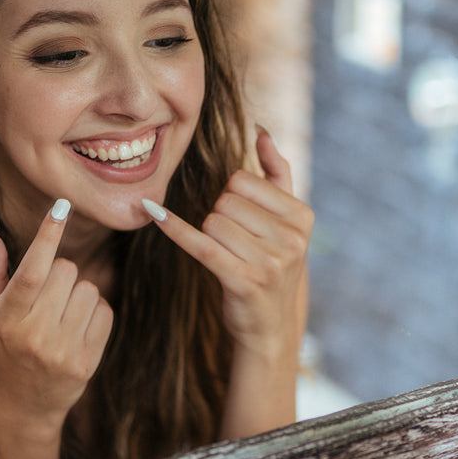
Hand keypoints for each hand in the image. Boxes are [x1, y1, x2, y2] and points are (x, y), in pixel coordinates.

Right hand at [0, 200, 113, 431]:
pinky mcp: (88, 361)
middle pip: (66, 271)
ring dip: (79, 295)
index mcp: (7, 320)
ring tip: (61, 316)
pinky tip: (77, 330)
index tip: (61, 207)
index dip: (47, 236)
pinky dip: (95, 314)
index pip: (31, 271)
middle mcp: (35, 336)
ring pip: (89, 289)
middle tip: (48, 297)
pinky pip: (105, 312)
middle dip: (60, 274)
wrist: (26, 405)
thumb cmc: (6, 351)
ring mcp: (63, 351)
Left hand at [143, 126, 312, 356]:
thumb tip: (261, 131)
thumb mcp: (285, 222)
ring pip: (212, 222)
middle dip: (220, 217)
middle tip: (237, 246)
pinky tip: (155, 214)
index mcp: (302, 217)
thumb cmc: (272, 266)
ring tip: (230, 258)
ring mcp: (269, 262)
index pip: (242, 181)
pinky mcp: (242, 281)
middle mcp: (291, 239)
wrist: (269, 327)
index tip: (246, 224)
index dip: (233, 198)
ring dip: (210, 237)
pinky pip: (200, 244)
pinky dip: (175, 229)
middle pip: (225, 201)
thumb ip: (277, 173)